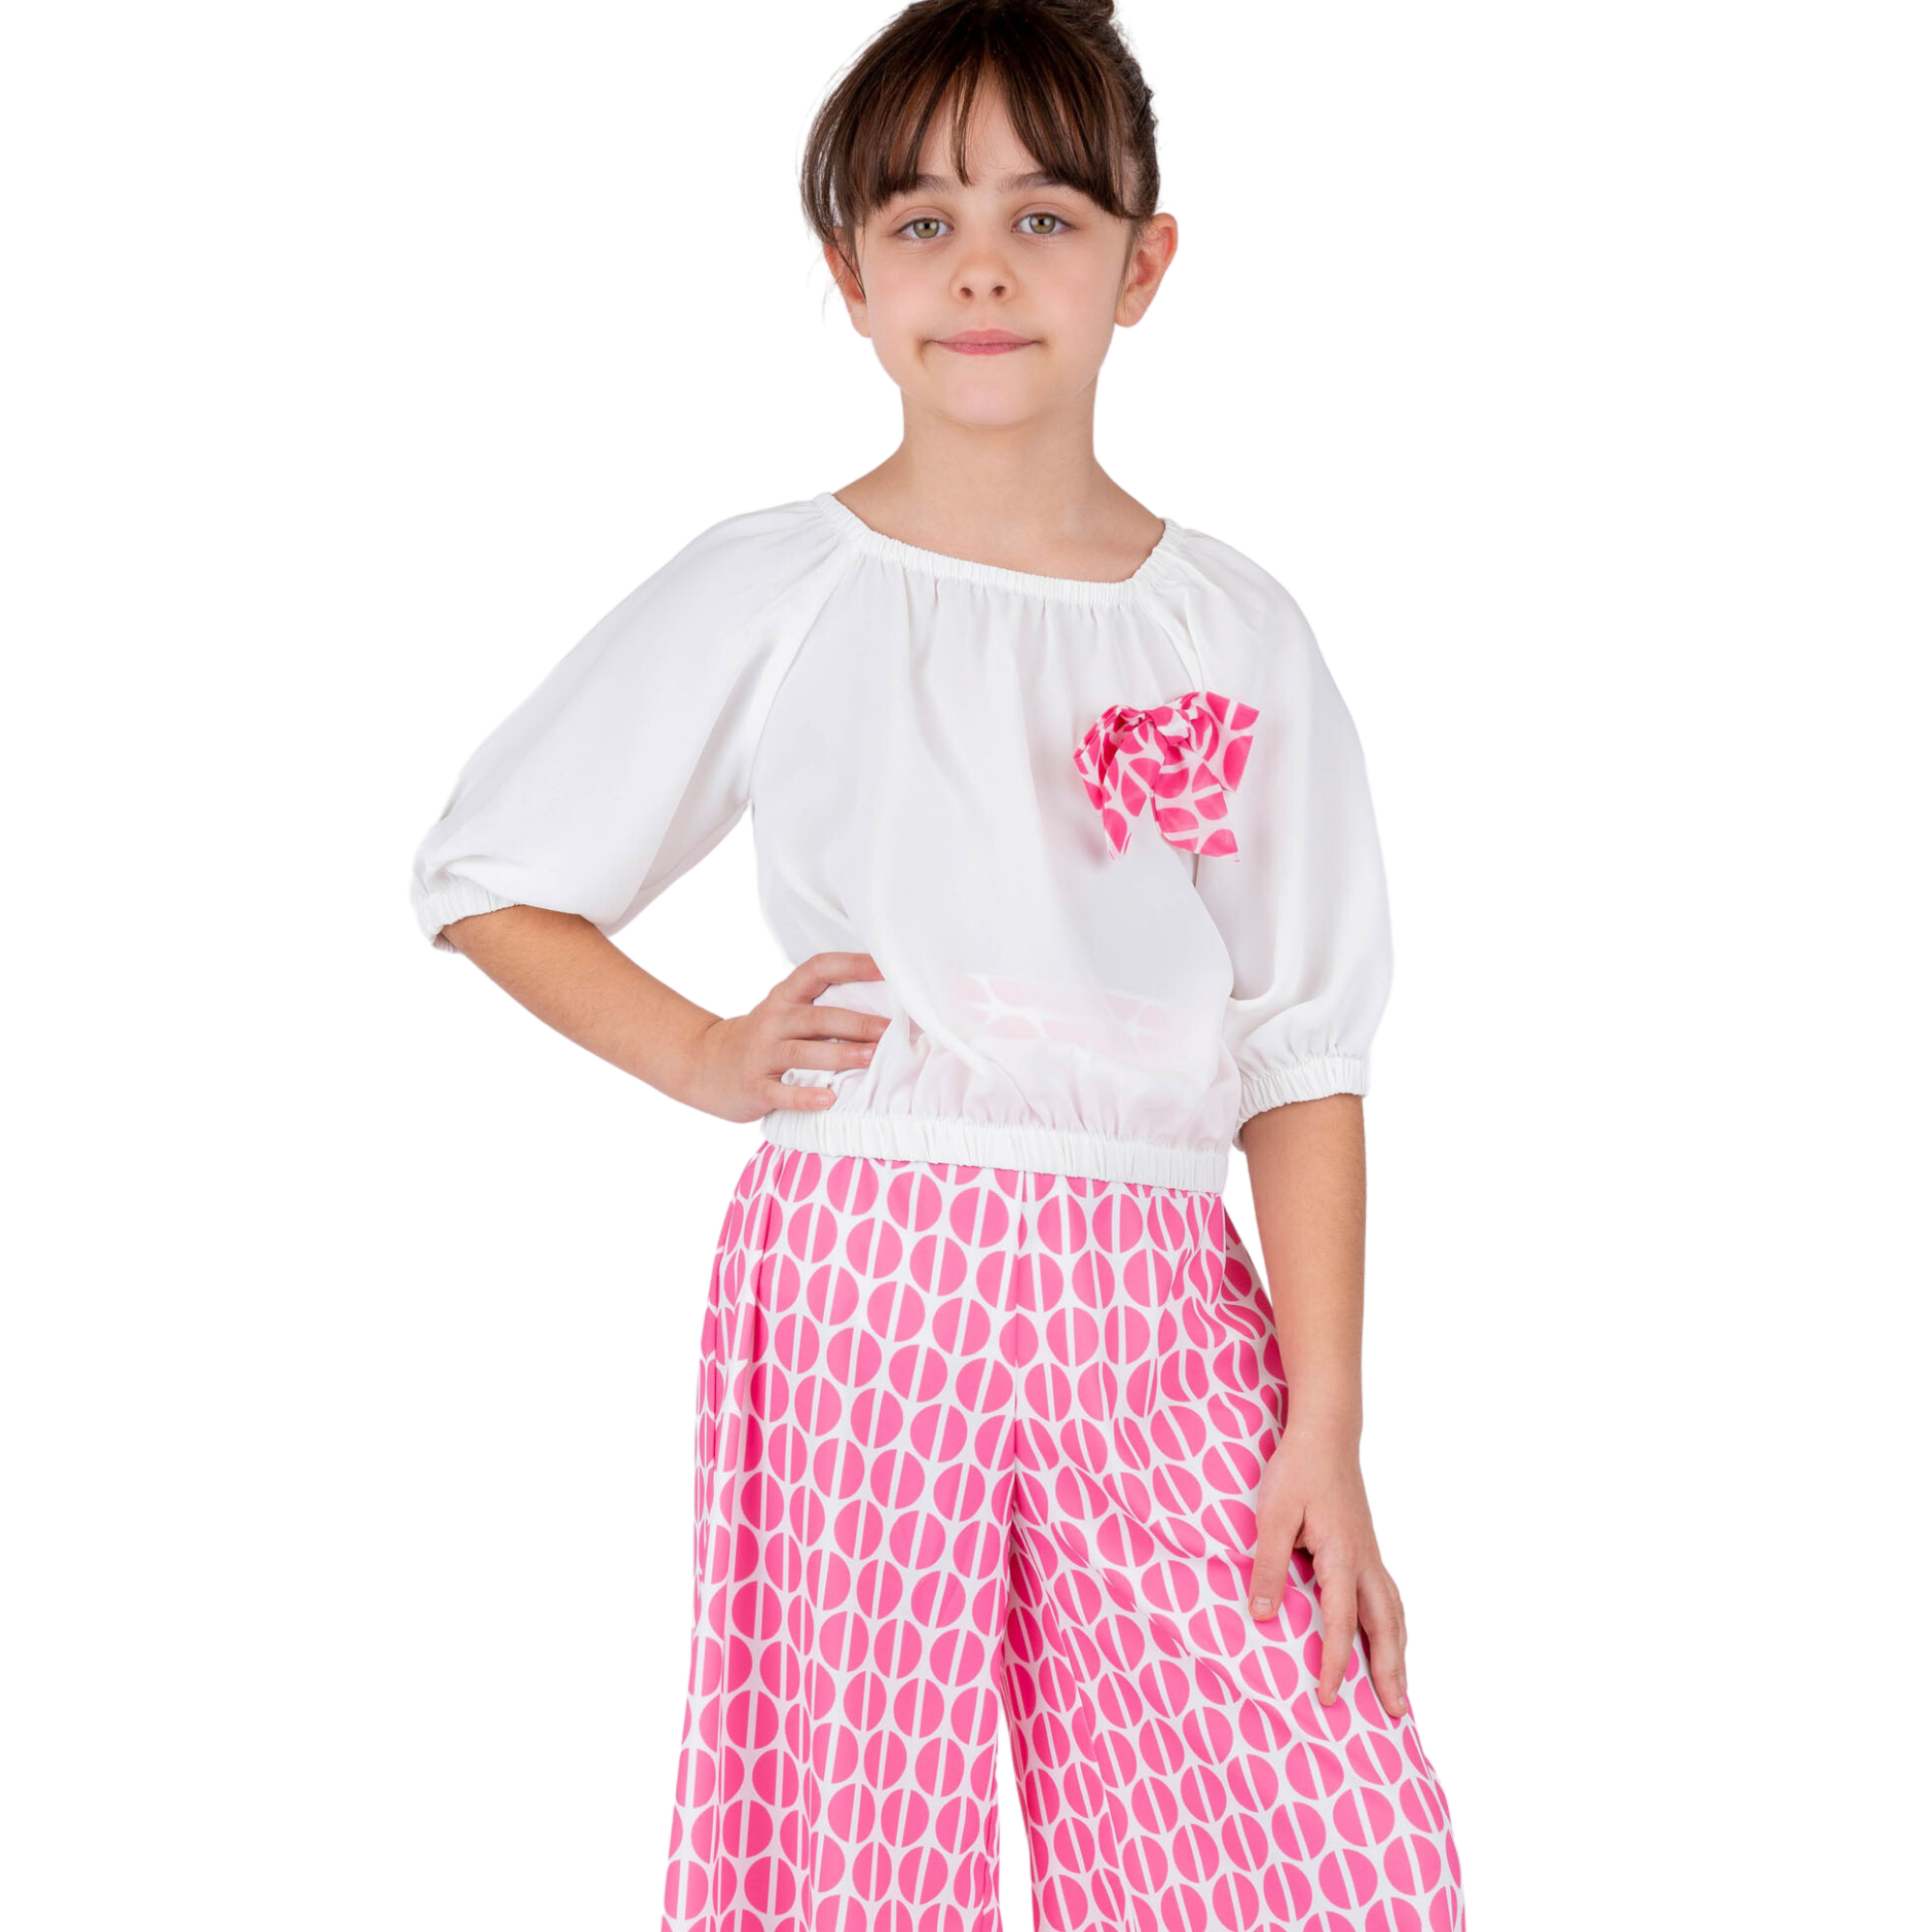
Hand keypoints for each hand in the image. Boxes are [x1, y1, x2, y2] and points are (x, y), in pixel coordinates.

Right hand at [677, 951, 888, 1123]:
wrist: (702, 1064)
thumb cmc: (761, 1038)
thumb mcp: (784, 1012)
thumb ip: (822, 1007)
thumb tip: (884, 1008)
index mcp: (785, 997)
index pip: (819, 969)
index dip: (852, 965)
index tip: (886, 968)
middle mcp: (773, 1020)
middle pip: (818, 1017)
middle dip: (857, 1023)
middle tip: (891, 1030)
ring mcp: (761, 1054)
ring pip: (803, 1052)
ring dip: (839, 1055)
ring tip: (870, 1058)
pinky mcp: (754, 1086)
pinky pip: (781, 1092)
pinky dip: (805, 1096)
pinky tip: (828, 1099)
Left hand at [1248, 1416, 1408, 1719]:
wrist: (1325, 1434)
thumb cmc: (1296, 1471)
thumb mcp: (1272, 1515)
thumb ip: (1270, 1566)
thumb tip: (1264, 1618)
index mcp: (1341, 1556)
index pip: (1341, 1622)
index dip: (1336, 1663)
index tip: (1330, 1697)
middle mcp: (1364, 1561)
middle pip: (1386, 1627)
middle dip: (1391, 1672)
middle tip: (1398, 1715)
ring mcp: (1370, 1554)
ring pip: (1394, 1613)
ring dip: (1400, 1653)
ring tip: (1402, 1692)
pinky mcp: (1366, 1547)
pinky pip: (1388, 1597)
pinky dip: (1395, 1626)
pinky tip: (1391, 1638)